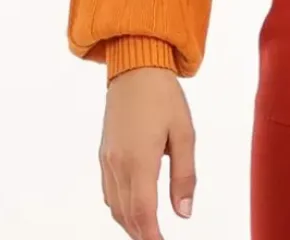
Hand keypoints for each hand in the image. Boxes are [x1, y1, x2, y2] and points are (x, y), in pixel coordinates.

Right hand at [99, 66, 196, 239]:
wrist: (135, 67)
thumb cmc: (164, 96)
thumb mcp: (185, 133)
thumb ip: (185, 176)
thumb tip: (184, 213)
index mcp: (140, 159)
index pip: (143, 212)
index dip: (152, 236)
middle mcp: (118, 164)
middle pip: (126, 215)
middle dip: (142, 233)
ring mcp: (107, 159)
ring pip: (115, 206)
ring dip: (131, 222)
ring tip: (150, 229)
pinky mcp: (104, 154)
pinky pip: (109, 191)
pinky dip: (121, 207)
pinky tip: (136, 206)